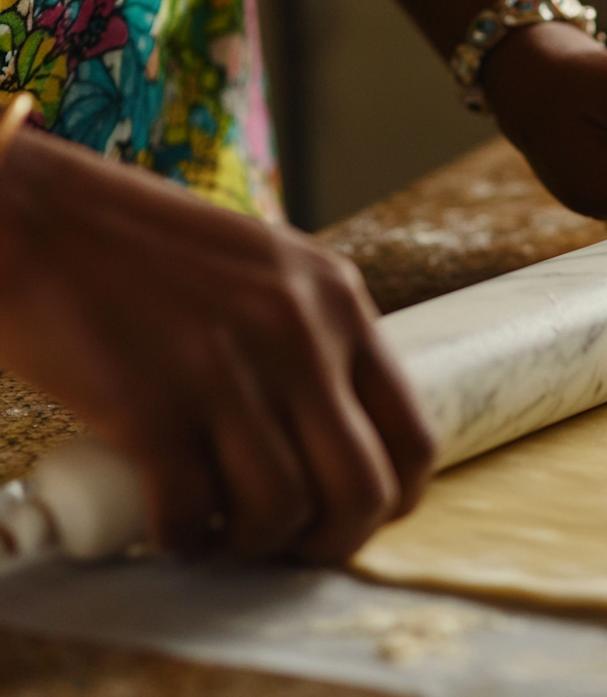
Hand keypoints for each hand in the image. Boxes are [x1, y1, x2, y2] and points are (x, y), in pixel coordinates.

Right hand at [0, 125, 433, 562]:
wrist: (35, 215)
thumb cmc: (142, 248)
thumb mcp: (264, 268)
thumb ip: (309, 333)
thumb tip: (337, 430)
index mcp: (339, 300)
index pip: (415, 434)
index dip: (394, 499)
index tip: (358, 517)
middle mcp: (301, 335)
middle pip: (362, 490)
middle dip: (331, 541)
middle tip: (291, 546)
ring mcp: (228, 371)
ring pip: (282, 513)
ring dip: (251, 544)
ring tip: (220, 531)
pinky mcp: (153, 406)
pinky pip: (193, 513)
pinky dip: (181, 539)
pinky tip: (167, 526)